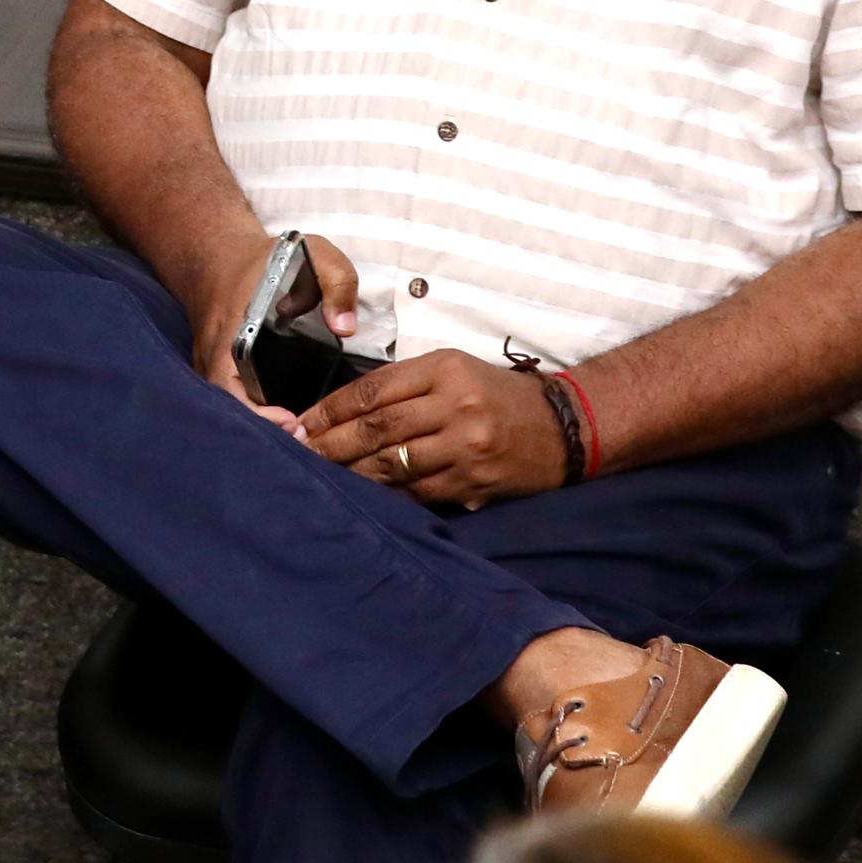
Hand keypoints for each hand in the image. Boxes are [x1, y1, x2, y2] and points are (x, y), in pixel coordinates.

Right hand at [181, 230, 360, 437]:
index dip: (256, 412)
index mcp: (229, 331)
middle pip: (228, 409)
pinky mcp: (219, 372)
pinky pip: (232, 402)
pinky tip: (288, 428)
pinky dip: (256, 418)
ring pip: (229, 410)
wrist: (215, 256)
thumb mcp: (312, 253)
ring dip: (261, 428)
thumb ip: (336, 281)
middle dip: (264, 431)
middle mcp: (212, 357)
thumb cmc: (266, 260)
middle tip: (304, 439)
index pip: (228, 386)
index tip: (291, 420)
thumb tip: (346, 327)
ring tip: (302, 439)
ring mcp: (211, 367)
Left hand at [300, 350, 568, 509]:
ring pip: (392, 462)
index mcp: (444, 369)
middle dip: (329, 443)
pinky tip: (360, 494)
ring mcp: (466, 447)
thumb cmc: (496, 394)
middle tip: (297, 453)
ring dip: (349, 472)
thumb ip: (404, 384)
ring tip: (319, 476)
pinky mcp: (475, 481)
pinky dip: (384, 492)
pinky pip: (417, 490)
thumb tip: (343, 408)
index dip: (330, 409)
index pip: (372, 389)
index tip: (302, 423)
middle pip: (376, 428)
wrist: (564, 428)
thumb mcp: (453, 369)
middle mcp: (455, 405)